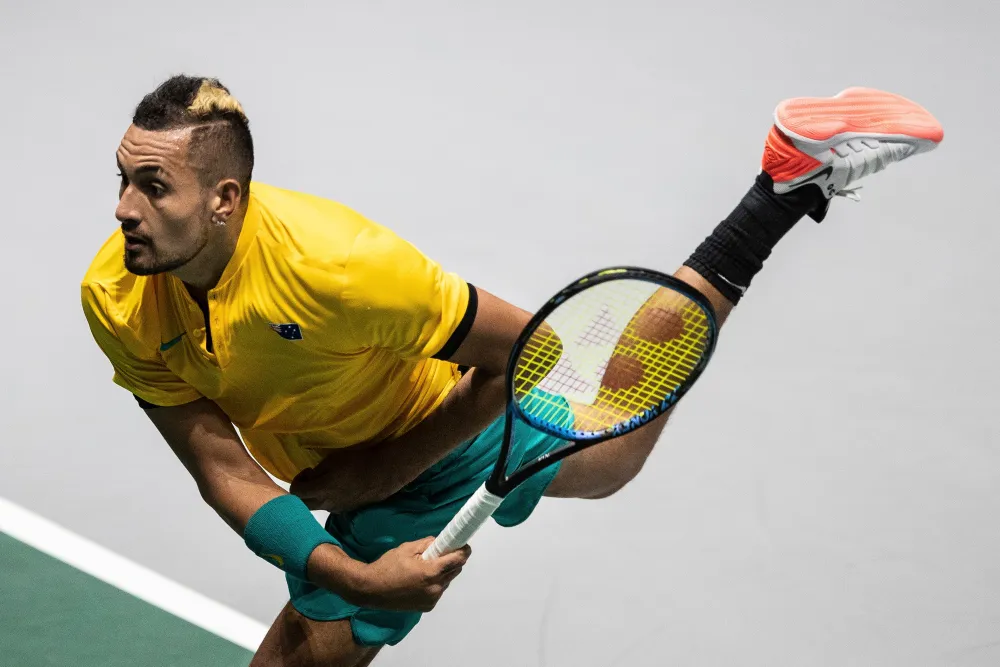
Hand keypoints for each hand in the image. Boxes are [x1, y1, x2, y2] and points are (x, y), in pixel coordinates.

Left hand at [290, 443, 379, 512]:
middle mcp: (326, 504)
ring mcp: (336, 509)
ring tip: (326, 482)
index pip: (297, 492)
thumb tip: (310, 479)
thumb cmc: (357, 462)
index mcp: (321, 490)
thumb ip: (316, 471)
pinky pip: (330, 506)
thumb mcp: (332, 460)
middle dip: (302, 493)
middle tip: (310, 479)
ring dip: (315, 496)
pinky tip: (338, 488)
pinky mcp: (346, 510)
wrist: (382, 474)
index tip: (307, 471)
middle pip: (303, 505)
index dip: (296, 481)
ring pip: (317, 507)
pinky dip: (327, 499)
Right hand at [354, 537, 471, 611]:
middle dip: (452, 560)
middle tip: (442, 553)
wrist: (371, 590)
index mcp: (431, 572)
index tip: (463, 544)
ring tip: (427, 567)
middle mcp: (435, 588)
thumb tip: (441, 542)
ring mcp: (432, 599)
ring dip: (443, 573)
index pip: (458, 560)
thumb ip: (427, 544)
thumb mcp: (407, 548)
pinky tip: (421, 580)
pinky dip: (435, 583)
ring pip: (447, 581)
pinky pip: (438, 591)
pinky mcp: (427, 607)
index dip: (463, 550)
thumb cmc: (388, 566)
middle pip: (455, 571)